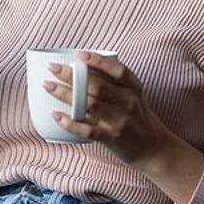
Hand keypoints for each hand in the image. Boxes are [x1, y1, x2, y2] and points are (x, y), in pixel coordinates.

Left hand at [42, 52, 174, 165]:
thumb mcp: (133, 96)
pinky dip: (70, 123)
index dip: (98, 61)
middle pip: (96, 85)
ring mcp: (120, 120)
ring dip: (66, 94)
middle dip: (71, 75)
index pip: (117, 70)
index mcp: (134, 88)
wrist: (154, 148)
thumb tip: (81, 66)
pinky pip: (87, 129)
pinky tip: (56, 115)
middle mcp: (128, 102)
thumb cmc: (137, 118)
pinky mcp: (112, 137)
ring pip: (89, 104)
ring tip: (49, 86)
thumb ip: (114, 83)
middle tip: (53, 68)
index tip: (79, 55)